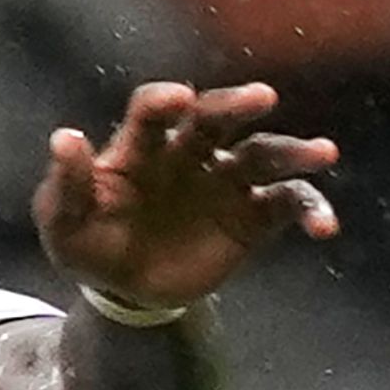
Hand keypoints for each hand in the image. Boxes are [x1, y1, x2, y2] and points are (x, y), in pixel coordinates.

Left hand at [34, 80, 338, 312]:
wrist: (125, 291)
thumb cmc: (90, 244)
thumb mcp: (65, 223)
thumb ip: (67, 184)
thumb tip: (64, 137)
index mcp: (141, 147)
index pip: (154, 110)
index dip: (165, 100)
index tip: (178, 100)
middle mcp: (189, 153)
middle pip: (217, 118)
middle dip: (238, 104)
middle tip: (262, 98)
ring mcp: (226, 181)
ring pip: (266, 154)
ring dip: (295, 152)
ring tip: (323, 153)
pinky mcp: (254, 215)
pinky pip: (290, 204)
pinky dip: (312, 210)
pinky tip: (324, 227)